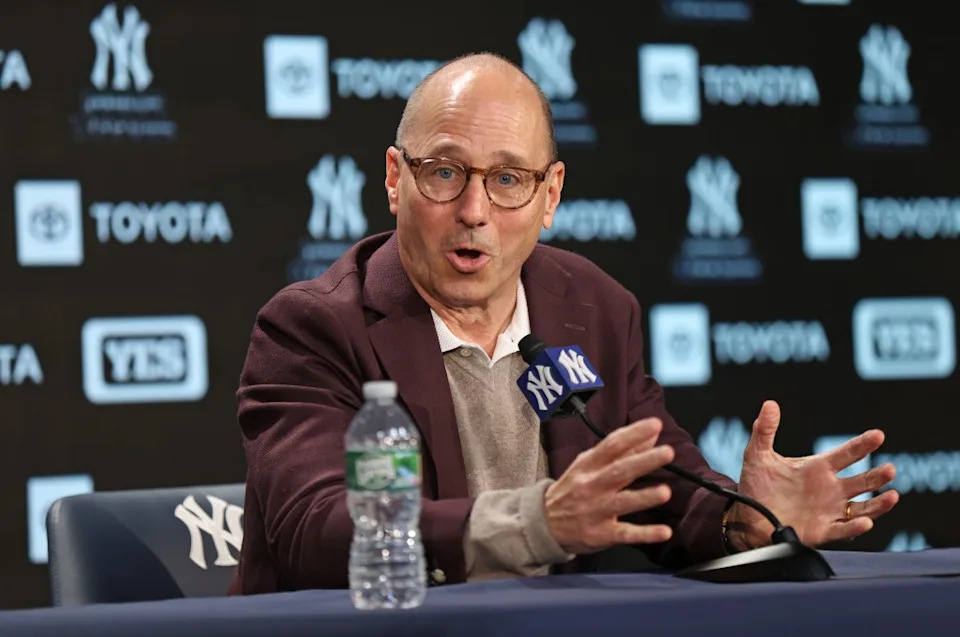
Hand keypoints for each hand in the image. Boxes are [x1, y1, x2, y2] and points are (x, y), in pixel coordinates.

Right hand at [544, 417, 674, 554]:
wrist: (545, 523)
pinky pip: (625, 534)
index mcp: (589, 465)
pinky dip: (645, 534)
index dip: (633, 434)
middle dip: (644, 461)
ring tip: (665, 492)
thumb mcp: (589, 465)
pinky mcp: (601, 534)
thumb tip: (651, 436)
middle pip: (619, 471)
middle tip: (667, 452)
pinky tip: (665, 532)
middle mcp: (592, 486)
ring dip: (644, 497)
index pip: (612, 445)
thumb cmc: (572, 489)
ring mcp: (596, 511)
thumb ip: (621, 451)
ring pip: (622, 503)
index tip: (655, 425)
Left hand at [726, 400, 899, 551]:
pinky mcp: (823, 530)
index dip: (862, 445)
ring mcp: (829, 510)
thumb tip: (770, 404)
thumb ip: (765, 430)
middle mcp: (829, 489)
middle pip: (862, 481)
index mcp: (818, 468)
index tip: (878, 435)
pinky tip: (865, 522)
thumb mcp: (758, 455)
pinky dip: (856, 526)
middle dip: (877, 476)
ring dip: (878, 503)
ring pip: (862, 507)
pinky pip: (844, 529)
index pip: (847, 454)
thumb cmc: (756, 485)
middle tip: (889, 469)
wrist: (746, 515)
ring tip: (892, 496)